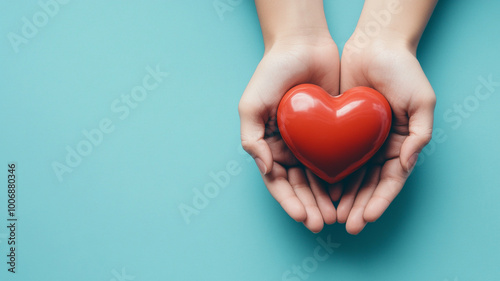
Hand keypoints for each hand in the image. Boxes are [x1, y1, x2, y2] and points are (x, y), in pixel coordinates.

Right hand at [239, 33, 339, 232]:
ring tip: (337, 215)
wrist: (303, 44)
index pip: (278, 181)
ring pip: (319, 177)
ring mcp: (311, 141)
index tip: (303, 217)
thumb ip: (252, 139)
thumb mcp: (251, 105)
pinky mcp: (332, 131)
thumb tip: (266, 169)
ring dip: (325, 198)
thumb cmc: (272, 72)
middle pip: (299, 185)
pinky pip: (337, 158)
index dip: (289, 202)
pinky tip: (348, 192)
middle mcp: (289, 147)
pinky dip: (341, 177)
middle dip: (310, 206)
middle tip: (323, 222)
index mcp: (268, 144)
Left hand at [335, 36, 435, 233]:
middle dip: (357, 207)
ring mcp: (359, 141)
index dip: (379, 201)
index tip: (366, 218)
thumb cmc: (402, 70)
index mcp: (401, 145)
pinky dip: (328, 175)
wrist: (374, 44)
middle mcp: (380, 147)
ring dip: (342, 198)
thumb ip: (419, 134)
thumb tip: (405, 165)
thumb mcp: (421, 99)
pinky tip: (321, 190)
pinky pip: (333, 157)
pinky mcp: (339, 131)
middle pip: (368, 185)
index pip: (390, 182)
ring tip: (330, 216)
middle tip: (344, 225)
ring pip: (349, 177)